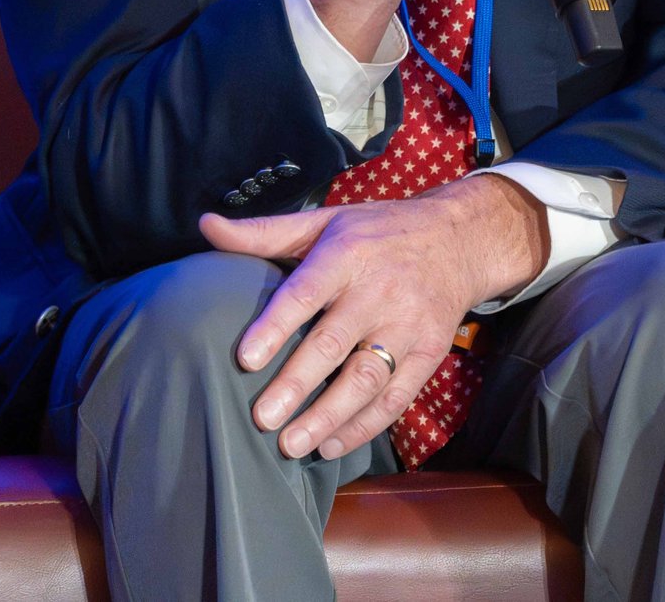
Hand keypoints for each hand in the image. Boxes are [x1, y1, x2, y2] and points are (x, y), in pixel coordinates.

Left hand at [198, 172, 547, 459]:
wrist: (458, 239)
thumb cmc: (376, 232)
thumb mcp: (324, 221)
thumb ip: (264, 232)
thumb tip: (206, 226)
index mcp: (346, 255)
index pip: (306, 292)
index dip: (276, 326)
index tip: (245, 359)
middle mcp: (379, 290)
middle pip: (334, 343)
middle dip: (297, 384)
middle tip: (261, 419)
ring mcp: (408, 325)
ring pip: (366, 377)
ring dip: (329, 415)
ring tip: (291, 444)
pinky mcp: (429, 353)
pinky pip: (396, 396)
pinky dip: (364, 425)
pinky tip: (331, 444)